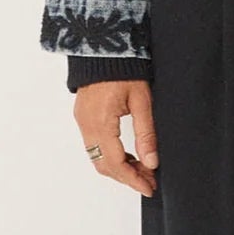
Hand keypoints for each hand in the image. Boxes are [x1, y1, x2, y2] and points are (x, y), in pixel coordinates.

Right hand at [72, 79, 158, 197]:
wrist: (104, 46)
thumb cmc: (125, 69)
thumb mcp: (142, 102)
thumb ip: (146, 134)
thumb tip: (152, 162)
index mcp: (101, 122)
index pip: (115, 163)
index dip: (133, 180)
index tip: (149, 188)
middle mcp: (87, 125)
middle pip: (104, 165)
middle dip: (127, 177)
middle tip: (149, 181)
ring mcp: (82, 121)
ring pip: (97, 158)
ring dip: (118, 168)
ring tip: (143, 169)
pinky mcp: (83, 117)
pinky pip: (93, 146)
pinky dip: (110, 156)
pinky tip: (128, 155)